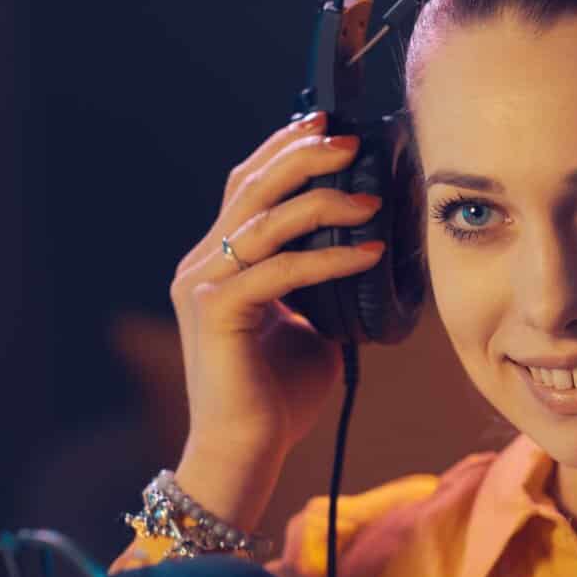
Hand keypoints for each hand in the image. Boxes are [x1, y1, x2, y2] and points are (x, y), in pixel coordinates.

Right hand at [169, 111, 385, 466]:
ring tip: (370, 196)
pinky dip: (328, 259)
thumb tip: (371, 251)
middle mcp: (204, 264)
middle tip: (348, 138)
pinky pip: (279, 271)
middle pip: (251, 188)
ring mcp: (204, 285)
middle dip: (301, 155)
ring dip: (321, 201)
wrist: (246, 452)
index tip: (327, 124)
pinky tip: (368, 252)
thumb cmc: (278, 396)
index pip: (248, 186)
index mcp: (220, 261)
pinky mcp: (216, 312)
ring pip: (264, 221)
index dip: (284, 150)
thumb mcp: (309, 325)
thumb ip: (323, 286)